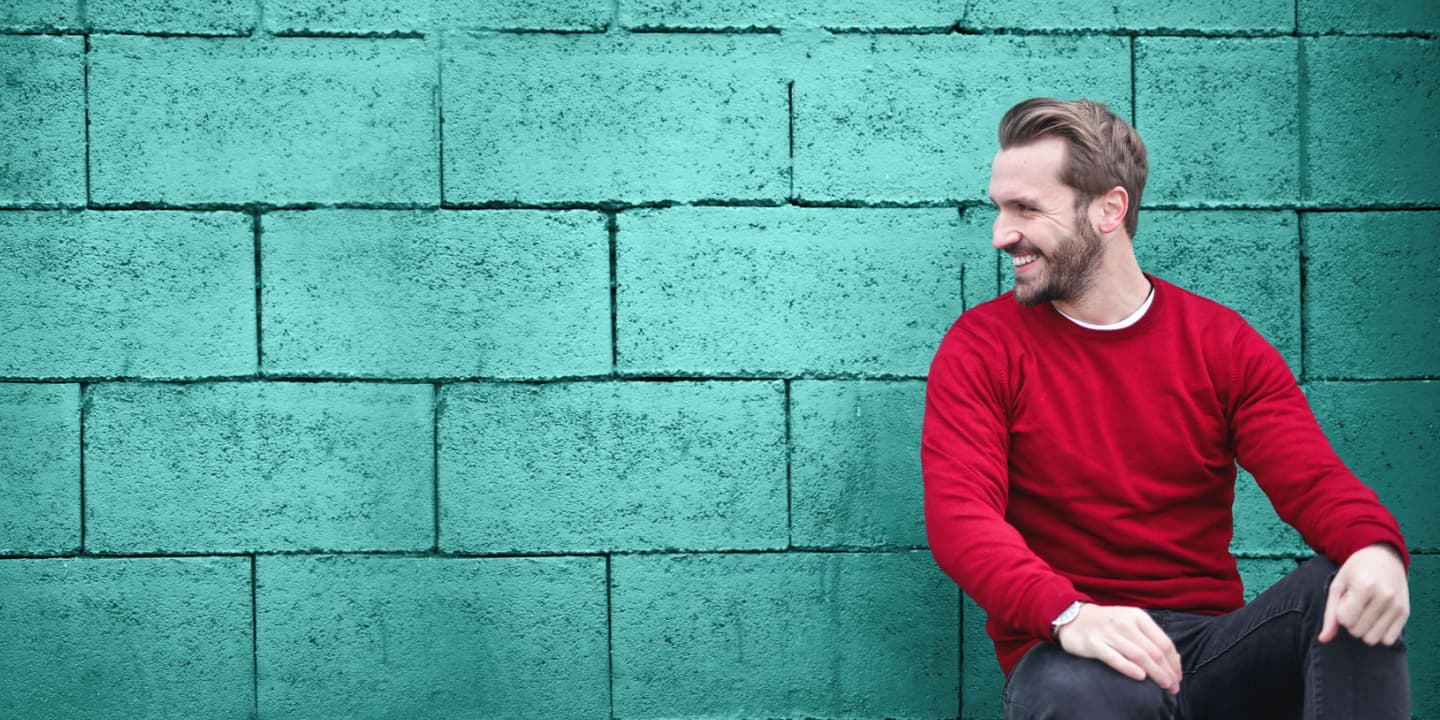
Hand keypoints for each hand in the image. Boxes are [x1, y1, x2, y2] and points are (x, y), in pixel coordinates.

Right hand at [1057, 603, 1181, 693]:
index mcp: (1138, 617)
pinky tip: (1140, 677)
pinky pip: (1115, 658)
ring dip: (1155, 674)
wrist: (1073, 618)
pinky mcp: (1094, 644)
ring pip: (1139, 656)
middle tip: (1173, 687)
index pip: (1164, 642)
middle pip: (1154, 652)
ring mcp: (1109, 633)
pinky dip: (1130, 668)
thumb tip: (1175, 659)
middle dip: (1168, 672)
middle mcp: (1125, 623)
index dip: (1175, 662)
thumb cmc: (1107, 624)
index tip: (1178, 677)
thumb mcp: (1130, 622)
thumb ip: (1150, 638)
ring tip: (1164, 686)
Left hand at [1320, 543, 1408, 645]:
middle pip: (1358, 632)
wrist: (1384, 556)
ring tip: (1365, 611)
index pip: (1346, 620)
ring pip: (1373, 639)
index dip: (1341, 614)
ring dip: (1364, 630)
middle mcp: (1384, 597)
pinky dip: (1379, 633)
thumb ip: (1330, 613)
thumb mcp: (1338, 585)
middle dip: (1351, 622)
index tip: (1345, 602)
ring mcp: (1397, 605)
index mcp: (1364, 587)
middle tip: (1356, 605)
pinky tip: (1377, 618)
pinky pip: (1388, 639)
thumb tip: (1323, 639)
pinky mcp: (1405, 612)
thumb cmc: (1356, 570)